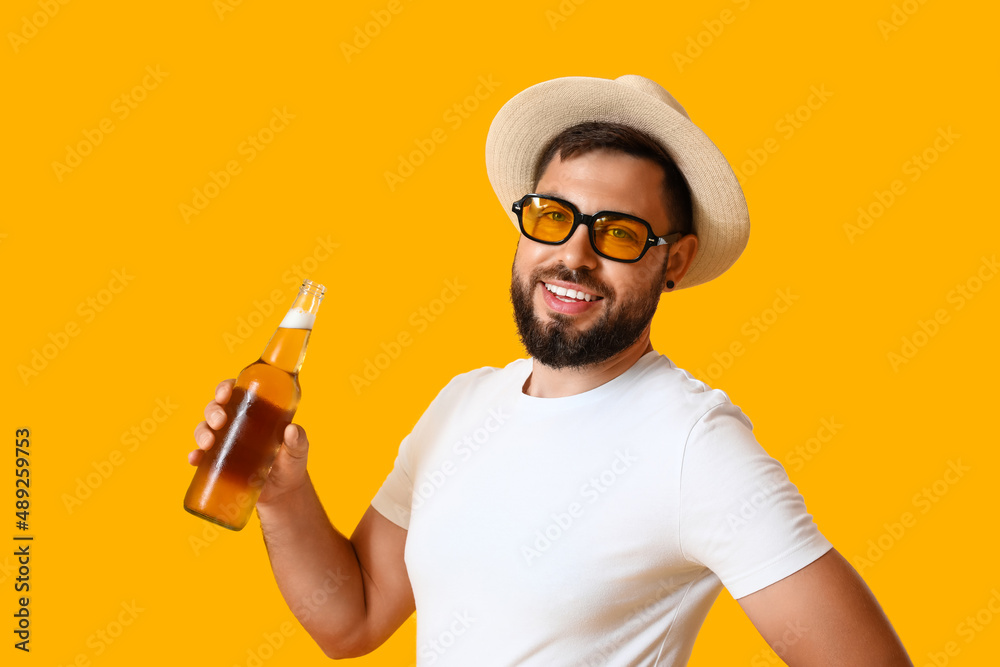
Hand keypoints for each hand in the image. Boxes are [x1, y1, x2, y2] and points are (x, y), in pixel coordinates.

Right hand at [189, 379, 311, 505]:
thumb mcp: (298, 450)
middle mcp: (236, 424)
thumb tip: (292, 429)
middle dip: (213, 411)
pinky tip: (195, 458)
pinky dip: (195, 456)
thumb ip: (298, 440)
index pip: (236, 392)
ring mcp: (225, 444)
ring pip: (205, 429)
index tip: (226, 393)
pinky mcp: (218, 464)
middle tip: (220, 420)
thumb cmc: (291, 464)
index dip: (225, 388)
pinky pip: (200, 456)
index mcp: (254, 412)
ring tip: (208, 442)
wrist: (284, 494)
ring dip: (202, 432)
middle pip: (216, 409)